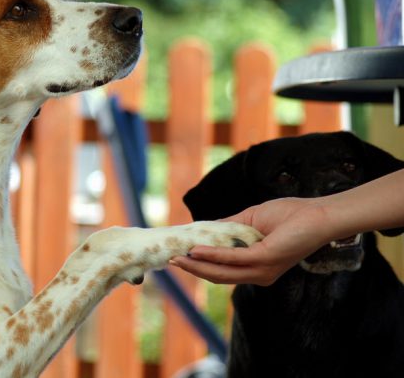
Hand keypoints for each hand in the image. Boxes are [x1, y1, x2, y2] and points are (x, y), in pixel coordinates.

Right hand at [171, 198, 331, 284]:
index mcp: (257, 268)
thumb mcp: (251, 220)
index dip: (200, 266)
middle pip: (218, 276)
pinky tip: (196, 250)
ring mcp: (262, 270)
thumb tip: (205, 229)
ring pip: (221, 272)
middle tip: (171, 262)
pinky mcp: (265, 259)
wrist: (319, 214)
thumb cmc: (290, 215)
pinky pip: (232, 258)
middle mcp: (259, 274)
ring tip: (177, 258)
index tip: (179, 258)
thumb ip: (229, 227)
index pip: (223, 272)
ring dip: (196, 265)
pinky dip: (211, 254)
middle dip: (193, 269)